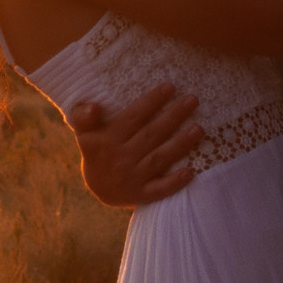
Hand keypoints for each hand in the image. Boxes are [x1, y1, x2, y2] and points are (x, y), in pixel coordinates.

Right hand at [64, 83, 203, 207]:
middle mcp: (121, 157)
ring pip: (159, 158)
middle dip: (174, 116)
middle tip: (193, 100)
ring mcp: (132, 177)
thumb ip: (83, 116)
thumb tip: (95, 107)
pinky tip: (191, 171)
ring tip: (200, 129)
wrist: (98, 187)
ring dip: (180, 144)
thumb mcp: (84, 131)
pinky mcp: (141, 194)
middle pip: (151, 134)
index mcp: (107, 139)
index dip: (152, 101)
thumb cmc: (97, 149)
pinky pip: (159, 189)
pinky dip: (175, 182)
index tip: (171, 87)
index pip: (133, 117)